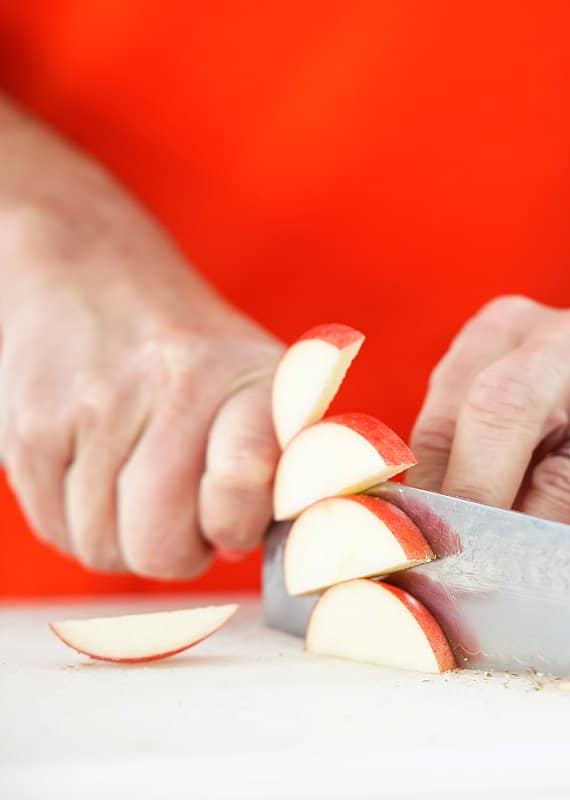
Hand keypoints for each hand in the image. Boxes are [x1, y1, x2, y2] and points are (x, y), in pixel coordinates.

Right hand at [0, 199, 282, 577]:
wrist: (89, 271)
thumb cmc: (195, 354)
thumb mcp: (267, 386)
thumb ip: (282, 471)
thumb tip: (239, 547)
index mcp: (255, 383)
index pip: (246, 475)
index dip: (236, 521)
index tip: (234, 517)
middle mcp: (176, 387)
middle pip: (160, 546)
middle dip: (174, 550)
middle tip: (183, 510)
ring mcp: (96, 406)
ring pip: (102, 549)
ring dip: (122, 538)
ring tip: (138, 482)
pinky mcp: (31, 425)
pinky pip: (55, 529)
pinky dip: (77, 521)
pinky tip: (96, 473)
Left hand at [406, 296, 569, 546]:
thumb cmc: (545, 445)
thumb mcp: (485, 433)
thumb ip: (445, 467)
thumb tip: (398, 531)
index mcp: (504, 329)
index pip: (448, 412)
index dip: (428, 493)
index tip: (417, 552)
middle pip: (504, 411)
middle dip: (477, 501)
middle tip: (463, 568)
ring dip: (543, 539)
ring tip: (532, 574)